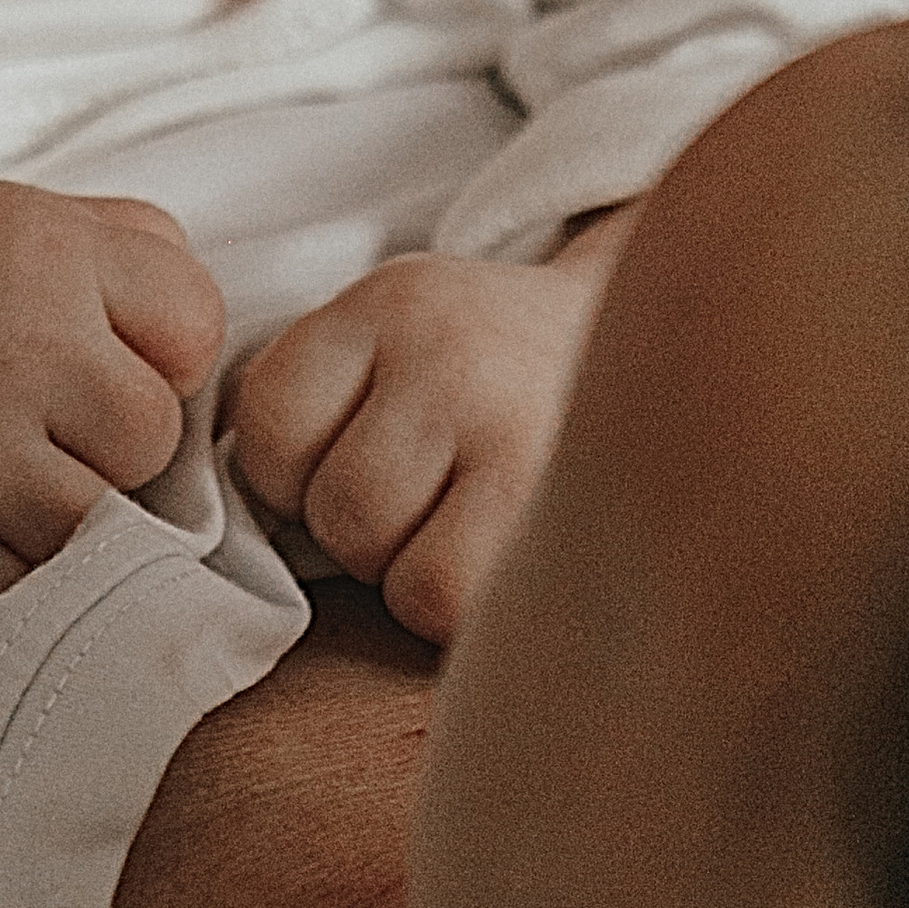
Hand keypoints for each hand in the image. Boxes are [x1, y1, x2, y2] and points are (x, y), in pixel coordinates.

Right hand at [0, 183, 225, 589]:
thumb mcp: (34, 224)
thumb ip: (149, 259)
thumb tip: (217, 364)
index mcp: (43, 246)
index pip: (197, 326)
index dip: (157, 351)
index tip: (89, 350)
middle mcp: (11, 338)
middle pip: (154, 434)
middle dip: (110, 440)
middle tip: (31, 417)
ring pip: (104, 520)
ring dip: (66, 511)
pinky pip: (37, 582)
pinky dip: (16, 566)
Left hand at [224, 232, 618, 646]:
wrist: (677, 348)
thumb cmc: (498, 374)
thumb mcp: (402, 338)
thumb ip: (318, 401)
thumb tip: (231, 519)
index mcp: (391, 301)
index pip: (270, 426)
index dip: (296, 473)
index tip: (356, 459)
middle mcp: (448, 351)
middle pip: (332, 507)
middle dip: (364, 532)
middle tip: (433, 497)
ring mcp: (509, 426)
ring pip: (387, 567)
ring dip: (413, 573)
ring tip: (470, 523)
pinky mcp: (558, 505)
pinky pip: (449, 603)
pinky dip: (460, 606)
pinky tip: (501, 559)